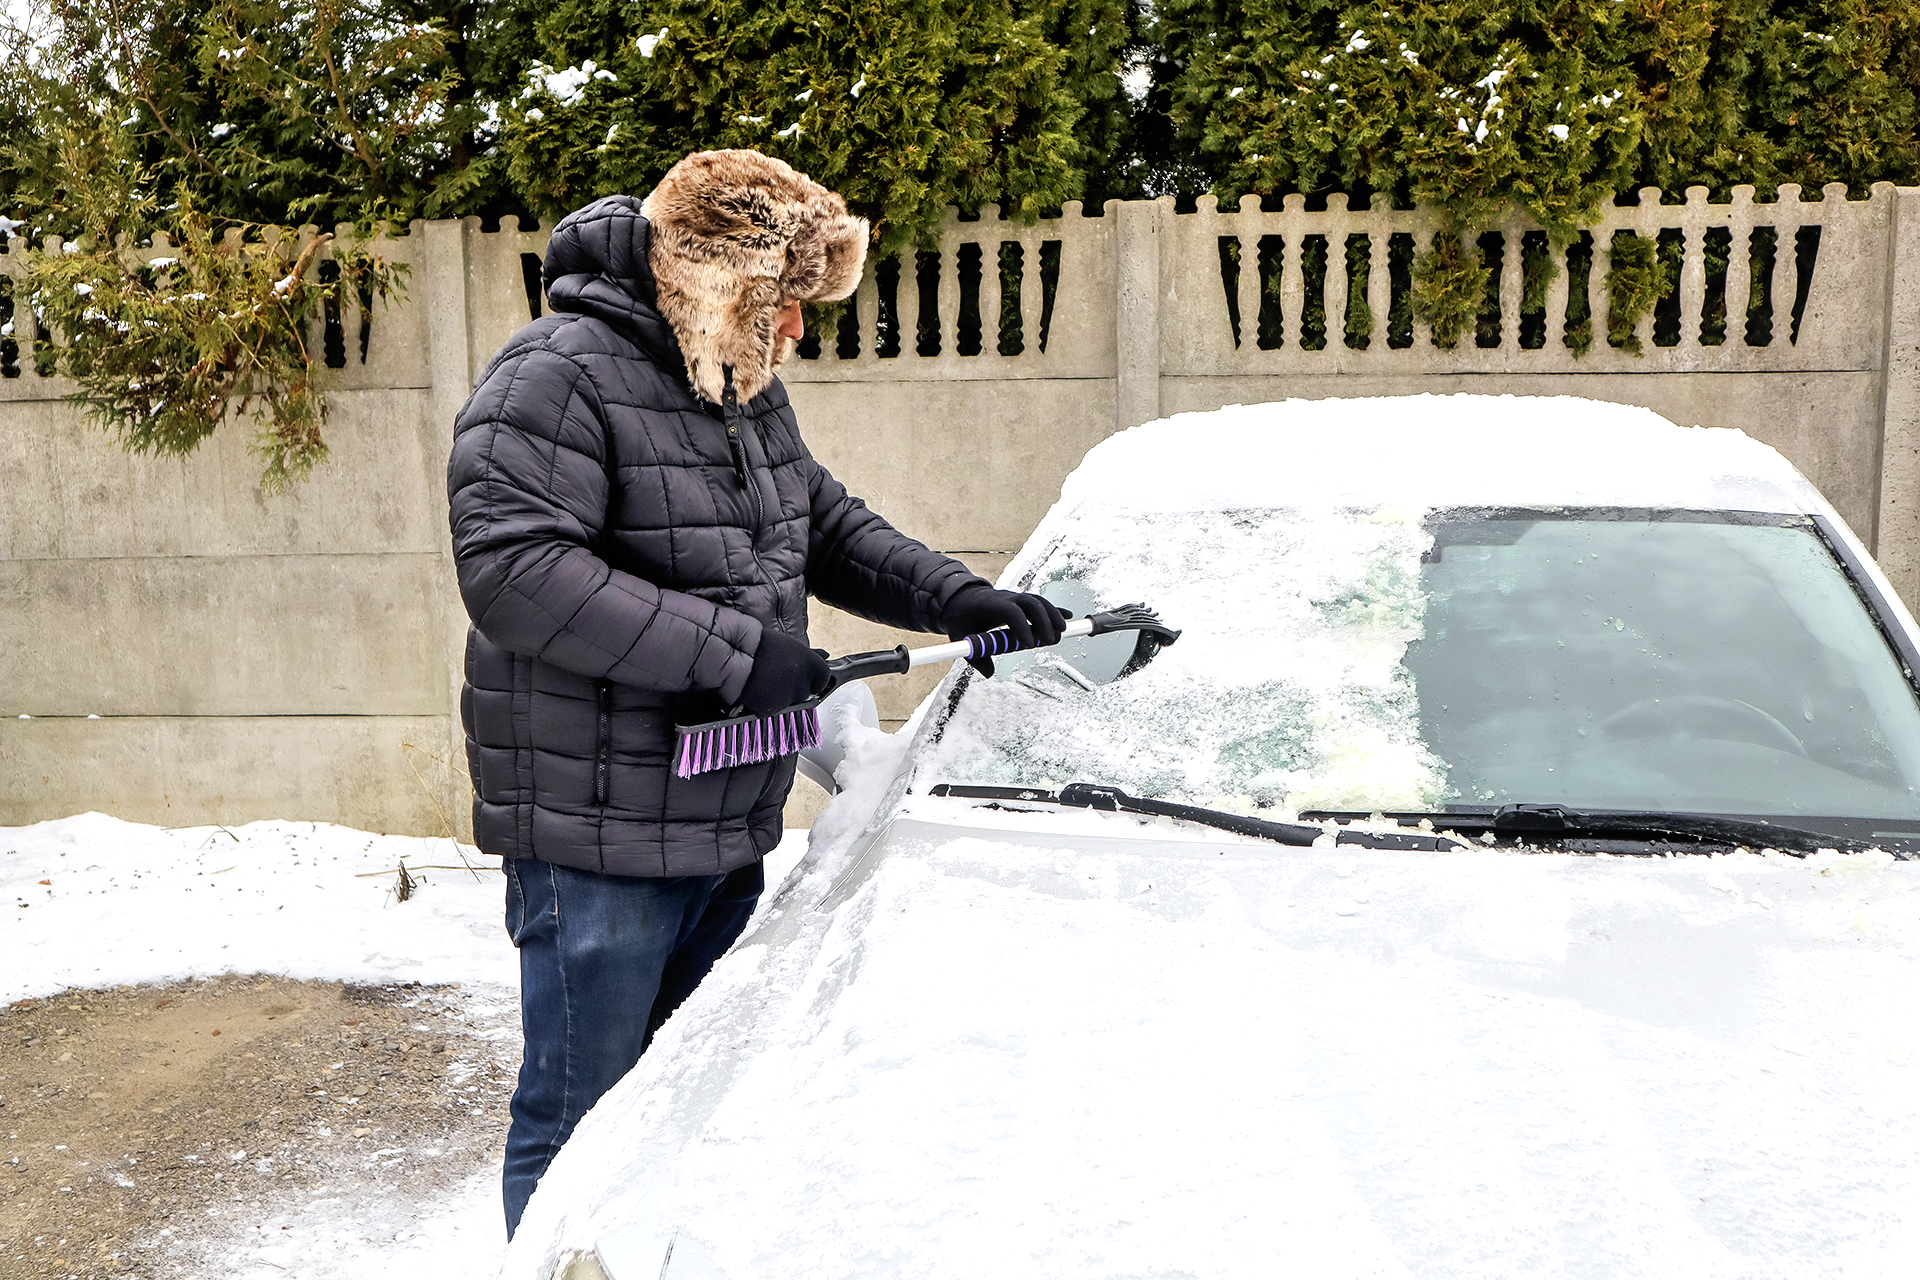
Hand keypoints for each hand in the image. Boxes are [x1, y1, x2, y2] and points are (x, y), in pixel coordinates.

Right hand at [737, 631, 833, 713]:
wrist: (733, 654)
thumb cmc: (758, 645)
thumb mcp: (787, 644)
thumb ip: (808, 654)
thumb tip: (825, 655)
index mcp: (809, 662)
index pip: (824, 676)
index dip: (814, 677)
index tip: (806, 675)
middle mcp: (802, 681)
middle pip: (806, 691)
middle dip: (796, 687)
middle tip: (778, 675)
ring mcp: (787, 698)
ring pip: (789, 702)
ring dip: (781, 695)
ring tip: (764, 680)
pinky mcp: (771, 709)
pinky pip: (772, 709)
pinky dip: (766, 703)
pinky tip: (757, 690)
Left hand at [941, 585, 1068, 676]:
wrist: (960, 598)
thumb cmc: (960, 618)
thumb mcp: (960, 636)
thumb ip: (974, 656)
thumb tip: (989, 674)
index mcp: (990, 605)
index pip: (1011, 611)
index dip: (1021, 626)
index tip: (1027, 645)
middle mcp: (1006, 598)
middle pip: (1030, 603)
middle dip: (1043, 620)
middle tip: (1050, 641)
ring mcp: (1015, 599)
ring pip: (1039, 602)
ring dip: (1053, 615)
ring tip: (1062, 633)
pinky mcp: (1021, 603)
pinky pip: (1041, 604)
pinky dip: (1055, 611)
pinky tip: (1068, 619)